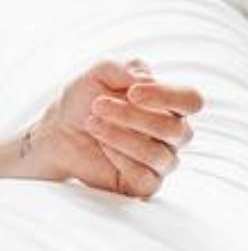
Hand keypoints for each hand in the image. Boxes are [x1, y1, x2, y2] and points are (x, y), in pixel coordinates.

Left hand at [37, 57, 202, 199]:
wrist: (58, 129)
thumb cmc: (83, 99)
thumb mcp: (95, 73)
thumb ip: (119, 68)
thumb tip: (143, 78)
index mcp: (167, 103)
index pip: (191, 100)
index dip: (168, 96)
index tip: (133, 92)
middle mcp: (170, 133)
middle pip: (176, 130)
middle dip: (133, 116)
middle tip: (98, 105)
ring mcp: (160, 159)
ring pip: (159, 155)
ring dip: (121, 136)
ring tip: (92, 123)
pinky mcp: (144, 183)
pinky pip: (145, 176)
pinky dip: (120, 158)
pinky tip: (103, 146)